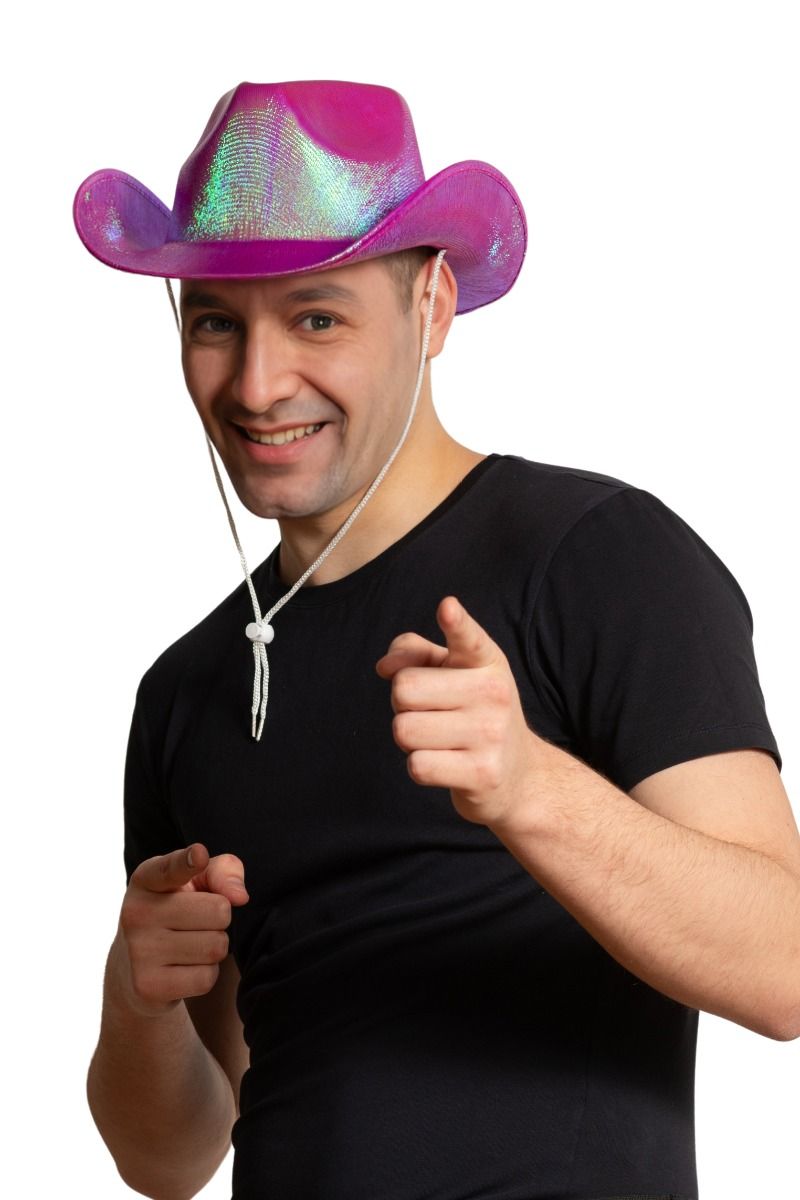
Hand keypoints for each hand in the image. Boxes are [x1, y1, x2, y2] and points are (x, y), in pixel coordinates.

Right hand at [115, 844, 248, 1016]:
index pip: (171, 868)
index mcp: (147, 878)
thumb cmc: (178, 909)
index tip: (199, 855)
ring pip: (215, 947)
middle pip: (219, 911)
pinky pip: (206, 978)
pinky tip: (183, 969)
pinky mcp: (147, 986)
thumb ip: (223, 871)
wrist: (134, 967)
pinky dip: (205, 975)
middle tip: (196, 924)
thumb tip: (239, 896)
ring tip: (190, 945)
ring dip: (214, 948)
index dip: (188, 861)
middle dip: (220, 920)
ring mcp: (138, 950)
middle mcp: (135, 911)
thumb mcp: (197, 881)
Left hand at [375, 596, 543, 827]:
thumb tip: (385, 667)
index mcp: (485, 660)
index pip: (467, 638)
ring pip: (404, 730)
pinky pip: (418, 766)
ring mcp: (491, 733)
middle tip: (431, 713)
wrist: (518, 774)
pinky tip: (447, 764)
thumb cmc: (472, 714)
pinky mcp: (483, 773)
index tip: (447, 608)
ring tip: (440, 739)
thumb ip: (413, 653)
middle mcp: (494, 692)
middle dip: (402, 704)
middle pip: (404, 689)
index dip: (456, 623)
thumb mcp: (451, 673)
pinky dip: (421, 767)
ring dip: (410, 738)